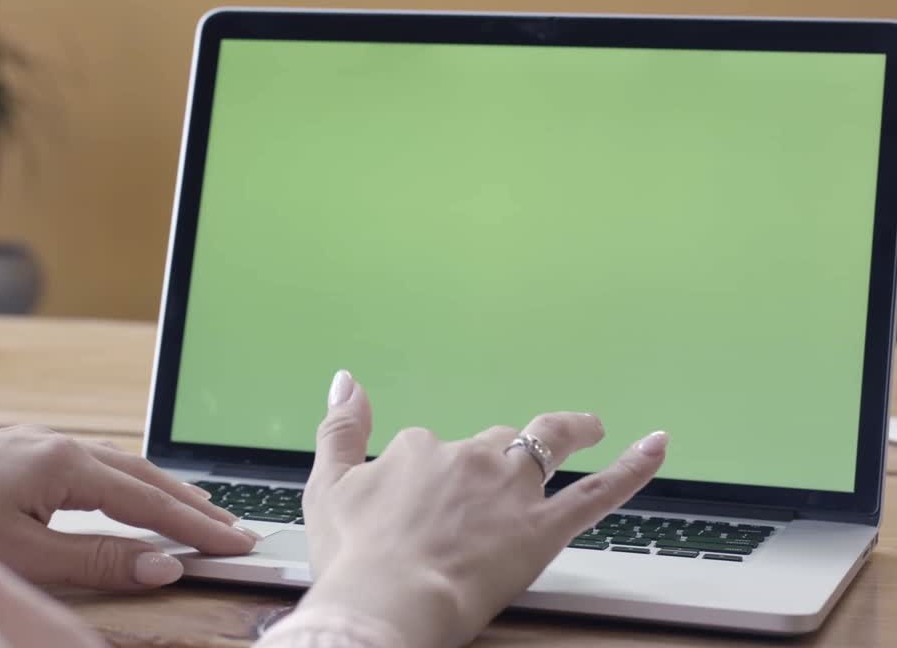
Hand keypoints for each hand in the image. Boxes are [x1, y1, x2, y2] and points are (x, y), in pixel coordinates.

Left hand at [0, 426, 258, 589]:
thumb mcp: (25, 555)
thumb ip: (96, 559)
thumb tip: (160, 564)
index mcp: (62, 462)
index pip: (148, 498)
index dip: (195, 525)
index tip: (236, 542)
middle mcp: (56, 442)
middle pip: (143, 473)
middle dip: (191, 503)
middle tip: (234, 529)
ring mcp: (36, 442)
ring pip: (119, 465)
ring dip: (162, 490)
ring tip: (198, 513)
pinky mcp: (18, 450)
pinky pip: (92, 464)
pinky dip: (127, 483)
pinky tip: (130, 495)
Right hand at [299, 370, 668, 647]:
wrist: (386, 602)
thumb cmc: (355, 557)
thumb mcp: (327, 487)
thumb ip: (340, 428)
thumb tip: (347, 380)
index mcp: (418, 451)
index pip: (428, 448)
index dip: (427, 475)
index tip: (418, 501)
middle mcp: (469, 459)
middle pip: (491, 442)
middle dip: (495, 455)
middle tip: (496, 478)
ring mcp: (511, 491)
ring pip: (547, 446)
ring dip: (570, 429)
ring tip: (587, 427)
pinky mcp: (545, 529)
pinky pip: (600, 492)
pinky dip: (634, 467)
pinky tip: (656, 446)